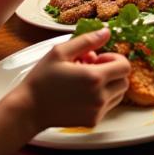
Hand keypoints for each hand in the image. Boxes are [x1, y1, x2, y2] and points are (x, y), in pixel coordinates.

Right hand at [11, 28, 131, 132]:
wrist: (28, 110)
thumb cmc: (42, 79)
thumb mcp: (60, 52)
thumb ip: (87, 40)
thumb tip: (107, 32)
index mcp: (94, 77)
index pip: (125, 66)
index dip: (115, 59)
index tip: (99, 59)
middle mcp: (99, 97)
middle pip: (124, 80)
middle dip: (113, 72)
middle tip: (92, 69)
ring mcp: (97, 111)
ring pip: (118, 94)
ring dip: (109, 85)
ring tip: (87, 82)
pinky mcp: (92, 122)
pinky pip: (108, 106)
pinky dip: (102, 98)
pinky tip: (83, 93)